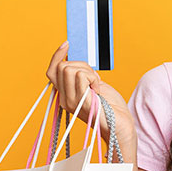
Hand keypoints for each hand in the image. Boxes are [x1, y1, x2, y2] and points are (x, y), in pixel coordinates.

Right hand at [44, 41, 136, 156]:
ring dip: (88, 72)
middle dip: (82, 66)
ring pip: (70, 69)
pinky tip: (98, 90)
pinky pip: (81, 76)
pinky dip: (93, 78)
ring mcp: (71, 101)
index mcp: (66, 95)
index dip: (57, 55)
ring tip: (96, 85)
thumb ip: (82, 77)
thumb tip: (76, 61)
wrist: (120, 126)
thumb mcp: (92, 86)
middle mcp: (65, 99)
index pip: (51, 71)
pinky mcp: (82, 101)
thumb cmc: (110, 106)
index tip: (66, 44)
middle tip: (94, 79)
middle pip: (62, 67)